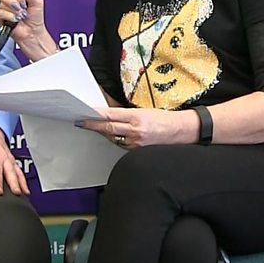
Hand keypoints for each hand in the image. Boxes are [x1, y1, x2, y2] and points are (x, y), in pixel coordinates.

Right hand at [0, 0, 54, 61]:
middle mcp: (8, 0)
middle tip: (21, 7)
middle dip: (13, 1)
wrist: (33, 33)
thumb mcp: (37, 1)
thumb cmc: (36, 19)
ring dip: (13, 11)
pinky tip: (15, 20)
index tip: (24, 1)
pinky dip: (9, 17)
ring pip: (1, 3)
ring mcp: (3, 9)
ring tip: (20, 16)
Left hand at [79, 107, 196, 148]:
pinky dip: (116, 139)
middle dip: (93, 125)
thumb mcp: (146, 110)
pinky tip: (112, 135)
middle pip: (109, 128)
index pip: (111, 115)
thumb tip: (109, 114)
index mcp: (137, 117)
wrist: (182, 131)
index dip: (96, 115)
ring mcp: (136, 143)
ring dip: (104, 132)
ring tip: (95, 126)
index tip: (85, 113)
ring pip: (113, 138)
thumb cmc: (165, 119)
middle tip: (81, 122)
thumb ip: (127, 114)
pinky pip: (122, 145)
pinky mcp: (138, 152)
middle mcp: (136, 131)